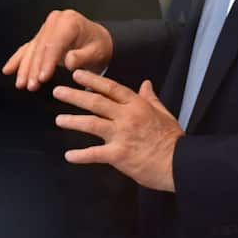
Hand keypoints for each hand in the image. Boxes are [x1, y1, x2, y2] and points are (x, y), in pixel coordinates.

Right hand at [2, 9, 112, 90]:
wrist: (98, 39)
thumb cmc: (99, 46)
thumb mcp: (96, 52)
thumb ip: (82, 56)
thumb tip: (69, 61)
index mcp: (69, 21)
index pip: (54, 44)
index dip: (47, 62)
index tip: (42, 78)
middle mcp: (55, 21)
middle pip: (40, 47)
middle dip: (33, 68)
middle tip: (30, 85)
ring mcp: (46, 27)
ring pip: (32, 49)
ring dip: (25, 67)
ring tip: (20, 84)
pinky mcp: (41, 36)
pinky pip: (28, 48)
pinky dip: (18, 60)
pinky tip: (8, 70)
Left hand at [53, 70, 181, 191]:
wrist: (179, 163)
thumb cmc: (172, 139)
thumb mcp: (163, 113)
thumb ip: (151, 98)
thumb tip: (146, 83)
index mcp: (137, 105)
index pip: (110, 88)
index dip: (92, 80)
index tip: (76, 74)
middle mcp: (126, 117)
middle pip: (96, 102)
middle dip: (74, 96)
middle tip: (58, 91)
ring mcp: (121, 135)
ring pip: (91, 124)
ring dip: (73, 121)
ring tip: (59, 120)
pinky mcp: (119, 155)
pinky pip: (95, 154)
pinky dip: (81, 155)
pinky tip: (69, 156)